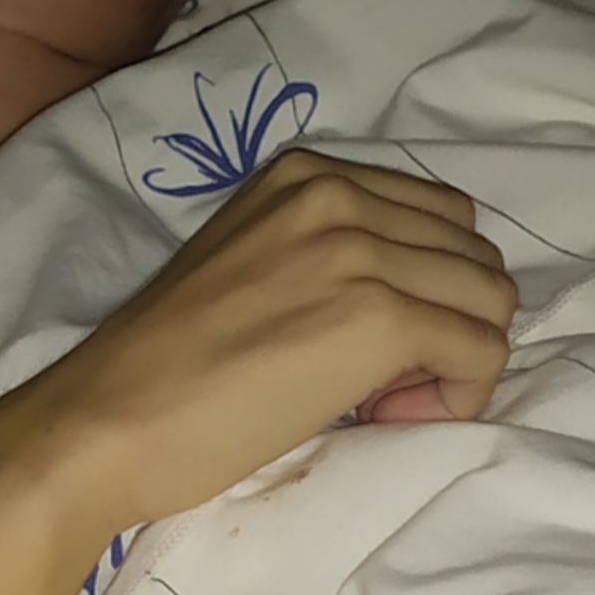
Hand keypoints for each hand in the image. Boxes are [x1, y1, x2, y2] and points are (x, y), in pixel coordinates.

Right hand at [0, 149, 518, 549]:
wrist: (103, 421)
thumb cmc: (164, 370)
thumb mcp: (252, 269)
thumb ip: (329, 258)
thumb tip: (416, 308)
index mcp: (306, 173)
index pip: (440, 218)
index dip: (423, 291)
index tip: (363, 350)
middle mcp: (338, 191)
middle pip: (475, 258)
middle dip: (446, 327)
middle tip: (374, 387)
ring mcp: (359, 248)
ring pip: (492, 303)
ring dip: (454, 364)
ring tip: (377, 403)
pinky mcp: (376, 316)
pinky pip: (482, 352)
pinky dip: (455, 397)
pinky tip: (382, 418)